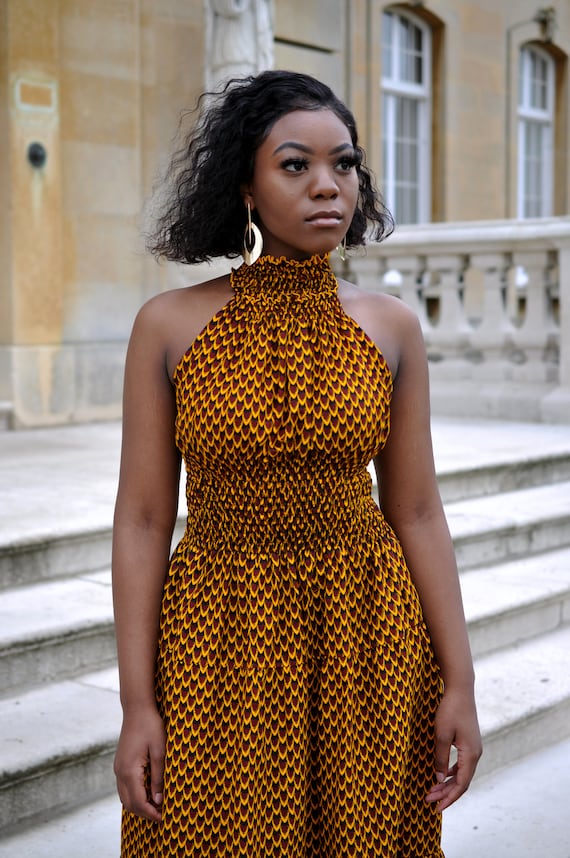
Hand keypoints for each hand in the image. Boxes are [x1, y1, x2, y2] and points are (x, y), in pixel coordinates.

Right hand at [114, 704, 165, 821]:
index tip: (163, 818)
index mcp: (129, 771)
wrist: (136, 708)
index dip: (150, 813)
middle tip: (161, 814)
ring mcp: (118, 768)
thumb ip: (158, 776)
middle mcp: (120, 772)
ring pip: (125, 797)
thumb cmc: (150, 726)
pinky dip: (135, 795)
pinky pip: (125, 787)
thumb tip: (158, 800)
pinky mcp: (120, 764)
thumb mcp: (159, 750)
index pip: (138, 802)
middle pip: (129, 804)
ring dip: (139, 805)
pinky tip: (148, 792)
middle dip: (144, 813)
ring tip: (156, 806)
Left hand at [425, 686, 481, 811]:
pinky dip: (451, 772)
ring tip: (432, 790)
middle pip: (461, 781)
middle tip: (428, 800)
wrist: (461, 690)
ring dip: (447, 783)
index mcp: (471, 754)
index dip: (449, 798)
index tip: (436, 808)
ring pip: (461, 773)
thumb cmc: (450, 710)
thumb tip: (438, 778)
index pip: (461, 784)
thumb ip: (440, 757)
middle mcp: (476, 754)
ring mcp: (474, 748)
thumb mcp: (441, 735)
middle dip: (445, 793)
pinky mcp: (469, 742)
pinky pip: (461, 764)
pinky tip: (440, 774)